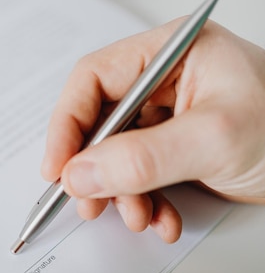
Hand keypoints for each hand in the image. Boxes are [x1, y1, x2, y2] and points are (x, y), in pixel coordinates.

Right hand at [41, 20, 264, 241]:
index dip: (68, 124)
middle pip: (101, 122)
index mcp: (171, 53)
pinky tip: (164, 219)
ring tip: (140, 218)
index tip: (58, 168)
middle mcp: (166, 81)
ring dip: (123, 194)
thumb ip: (142, 158)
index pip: (94, 79)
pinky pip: (143, 177)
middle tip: (92, 204)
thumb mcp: (213, 140)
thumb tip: (79, 174)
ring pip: (118, 157)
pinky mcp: (178, 150)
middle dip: (96, 170)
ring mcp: (171, 118)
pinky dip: (147, 203)